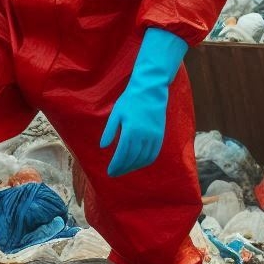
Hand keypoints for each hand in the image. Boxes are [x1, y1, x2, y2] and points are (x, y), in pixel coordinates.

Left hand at [100, 27, 187, 176]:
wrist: (150, 89)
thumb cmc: (130, 100)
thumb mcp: (116, 113)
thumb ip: (110, 131)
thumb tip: (103, 147)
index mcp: (130, 131)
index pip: (122, 154)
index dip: (116, 165)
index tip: (110, 172)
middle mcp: (143, 136)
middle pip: (132, 159)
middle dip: (123, 168)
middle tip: (115, 173)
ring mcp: (153, 136)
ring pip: (144, 158)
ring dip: (134, 166)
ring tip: (125, 169)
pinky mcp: (160, 135)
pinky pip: (154, 153)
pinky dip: (146, 161)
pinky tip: (139, 163)